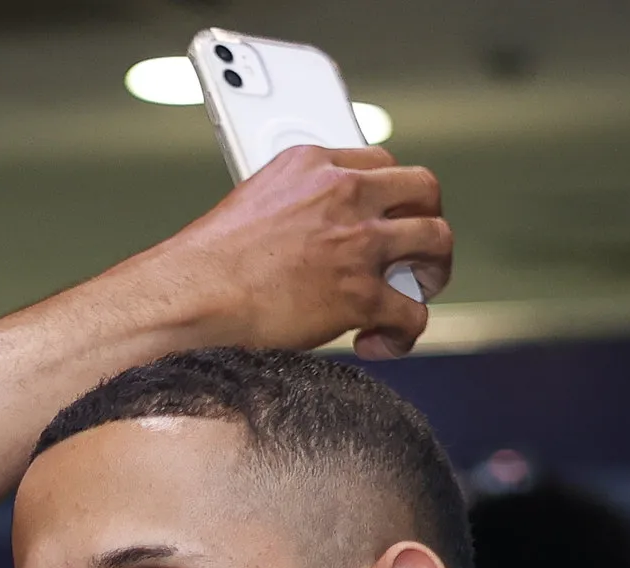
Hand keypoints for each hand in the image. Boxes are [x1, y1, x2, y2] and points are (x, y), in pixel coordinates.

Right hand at [129, 145, 451, 362]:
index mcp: (314, 165)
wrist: (193, 298)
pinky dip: (405, 333)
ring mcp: (357, 243)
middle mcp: (344, 194)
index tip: (384, 219)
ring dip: (434, 272)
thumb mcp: (252, 203)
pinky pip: (412, 313)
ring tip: (416, 293)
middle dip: (428, 220)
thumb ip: (294, 208)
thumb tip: (304, 240)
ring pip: (436, 242)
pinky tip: (379, 342)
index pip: (379, 163)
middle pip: (423, 190)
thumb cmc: (206, 265)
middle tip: (417, 252)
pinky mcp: (360, 294)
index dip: (389, 196)